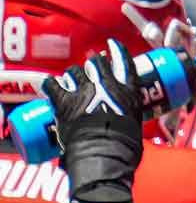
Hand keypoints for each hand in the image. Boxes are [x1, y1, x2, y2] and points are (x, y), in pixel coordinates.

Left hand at [42, 40, 143, 202]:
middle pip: (96, 64)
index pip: (124, 63)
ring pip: (75, 72)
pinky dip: (52, 84)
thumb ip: (129, 115)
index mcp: (127, 93)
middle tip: (92, 69)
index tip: (113, 45)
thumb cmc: (124, 150)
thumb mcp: (137, 127)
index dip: (117, 51)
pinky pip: (52, 84)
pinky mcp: (64, 102)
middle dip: (94, 65)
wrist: (104, 158)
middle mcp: (105, 87)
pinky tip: (52, 86)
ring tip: (74, 81)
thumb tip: (125, 120)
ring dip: (75, 75)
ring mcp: (83, 92)